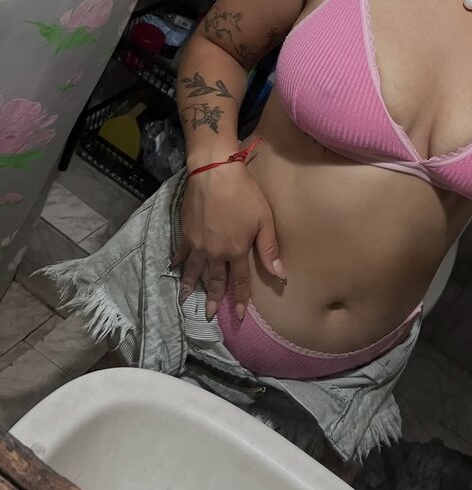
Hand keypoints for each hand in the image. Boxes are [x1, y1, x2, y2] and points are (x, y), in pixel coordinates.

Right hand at [171, 164, 284, 321]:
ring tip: (186, 301)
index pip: (240, 281)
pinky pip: (181, 253)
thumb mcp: (264, 220)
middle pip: (216, 280)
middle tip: (210, 315)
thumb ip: (269, 249)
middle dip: (214, 299)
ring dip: (192, 287)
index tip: (239, 316)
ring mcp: (197, 244)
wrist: (214, 173)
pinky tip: (174, 269)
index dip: (240, 299)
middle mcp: (215, 253)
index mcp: (236, 251)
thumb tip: (279, 276)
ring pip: (195, 271)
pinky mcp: (185, 232)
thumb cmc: (244, 193)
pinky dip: (178, 263)